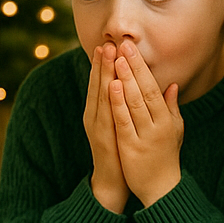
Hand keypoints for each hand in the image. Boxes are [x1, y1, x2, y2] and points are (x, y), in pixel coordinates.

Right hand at [84, 43, 127, 212]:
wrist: (113, 180)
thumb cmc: (120, 150)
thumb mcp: (122, 123)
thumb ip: (124, 104)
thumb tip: (129, 85)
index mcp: (100, 111)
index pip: (102, 83)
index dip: (104, 64)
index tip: (109, 44)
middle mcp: (95, 116)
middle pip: (98, 85)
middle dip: (101, 63)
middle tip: (106, 42)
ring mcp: (97, 126)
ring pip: (100, 95)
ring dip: (102, 73)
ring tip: (106, 54)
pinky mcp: (104, 137)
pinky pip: (106, 114)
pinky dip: (107, 99)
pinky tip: (111, 84)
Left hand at [108, 40, 183, 206]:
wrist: (161, 189)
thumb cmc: (166, 157)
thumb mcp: (174, 130)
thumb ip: (172, 108)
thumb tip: (172, 85)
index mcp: (167, 119)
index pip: (152, 87)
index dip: (141, 66)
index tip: (132, 48)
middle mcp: (158, 125)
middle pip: (143, 90)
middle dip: (132, 65)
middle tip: (122, 43)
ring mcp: (144, 136)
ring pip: (133, 102)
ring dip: (124, 78)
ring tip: (115, 57)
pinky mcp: (131, 147)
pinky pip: (123, 121)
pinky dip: (118, 103)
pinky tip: (112, 86)